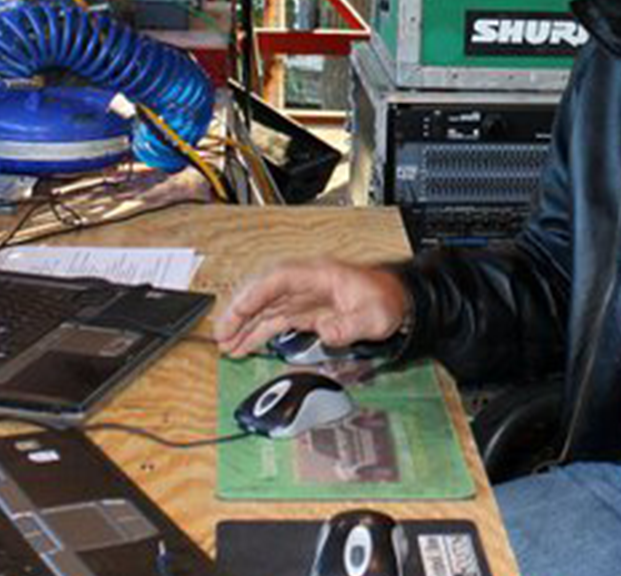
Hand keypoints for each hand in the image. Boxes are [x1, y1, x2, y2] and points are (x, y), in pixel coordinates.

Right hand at [213, 258, 409, 357]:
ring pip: (265, 308)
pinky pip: (275, 320)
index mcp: (319, 275)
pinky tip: (245, 345)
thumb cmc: (387, 300)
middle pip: (264, 292)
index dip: (255, 295)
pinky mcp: (305, 312)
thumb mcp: (374, 316)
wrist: (398, 301)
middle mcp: (306, 283)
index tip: (238, 311)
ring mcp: (304, 297)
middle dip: (240, 312)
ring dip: (245, 325)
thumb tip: (327, 332)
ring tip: (226, 345)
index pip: (278, 280)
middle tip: (222, 334)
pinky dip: (258, 332)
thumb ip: (351, 325)